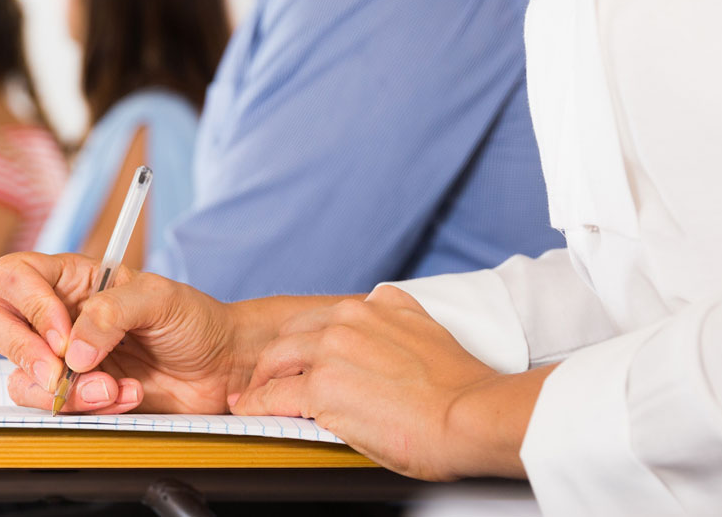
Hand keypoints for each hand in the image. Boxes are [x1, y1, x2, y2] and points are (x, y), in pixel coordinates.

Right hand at [0, 252, 250, 414]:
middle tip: (58, 371)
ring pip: (17, 377)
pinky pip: (51, 408)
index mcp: (69, 278)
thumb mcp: (160, 298)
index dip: (27, 305)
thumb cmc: (193, 320)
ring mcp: (59, 360)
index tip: (63, 335)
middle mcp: (54, 316)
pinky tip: (125, 397)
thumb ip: (111, 312)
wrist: (222, 369)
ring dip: (64, 390)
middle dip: (19, 350)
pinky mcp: (73, 396)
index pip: (12, 277)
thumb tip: (72, 351)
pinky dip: (87, 409)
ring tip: (114, 388)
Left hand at [230, 286, 538, 480]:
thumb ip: (400, 318)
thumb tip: (386, 314)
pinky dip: (257, 404)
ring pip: (277, 359)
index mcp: (376, 305)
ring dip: (261, 380)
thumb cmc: (459, 389)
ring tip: (251, 396)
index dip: (308, 341)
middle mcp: (350, 318)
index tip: (300, 357)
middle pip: (292, 334)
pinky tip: (252, 412)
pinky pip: (273, 394)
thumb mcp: (428, 331)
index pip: (324, 318)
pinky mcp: (322, 387)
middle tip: (265, 378)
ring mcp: (333, 350)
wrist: (471, 415)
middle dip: (276, 358)